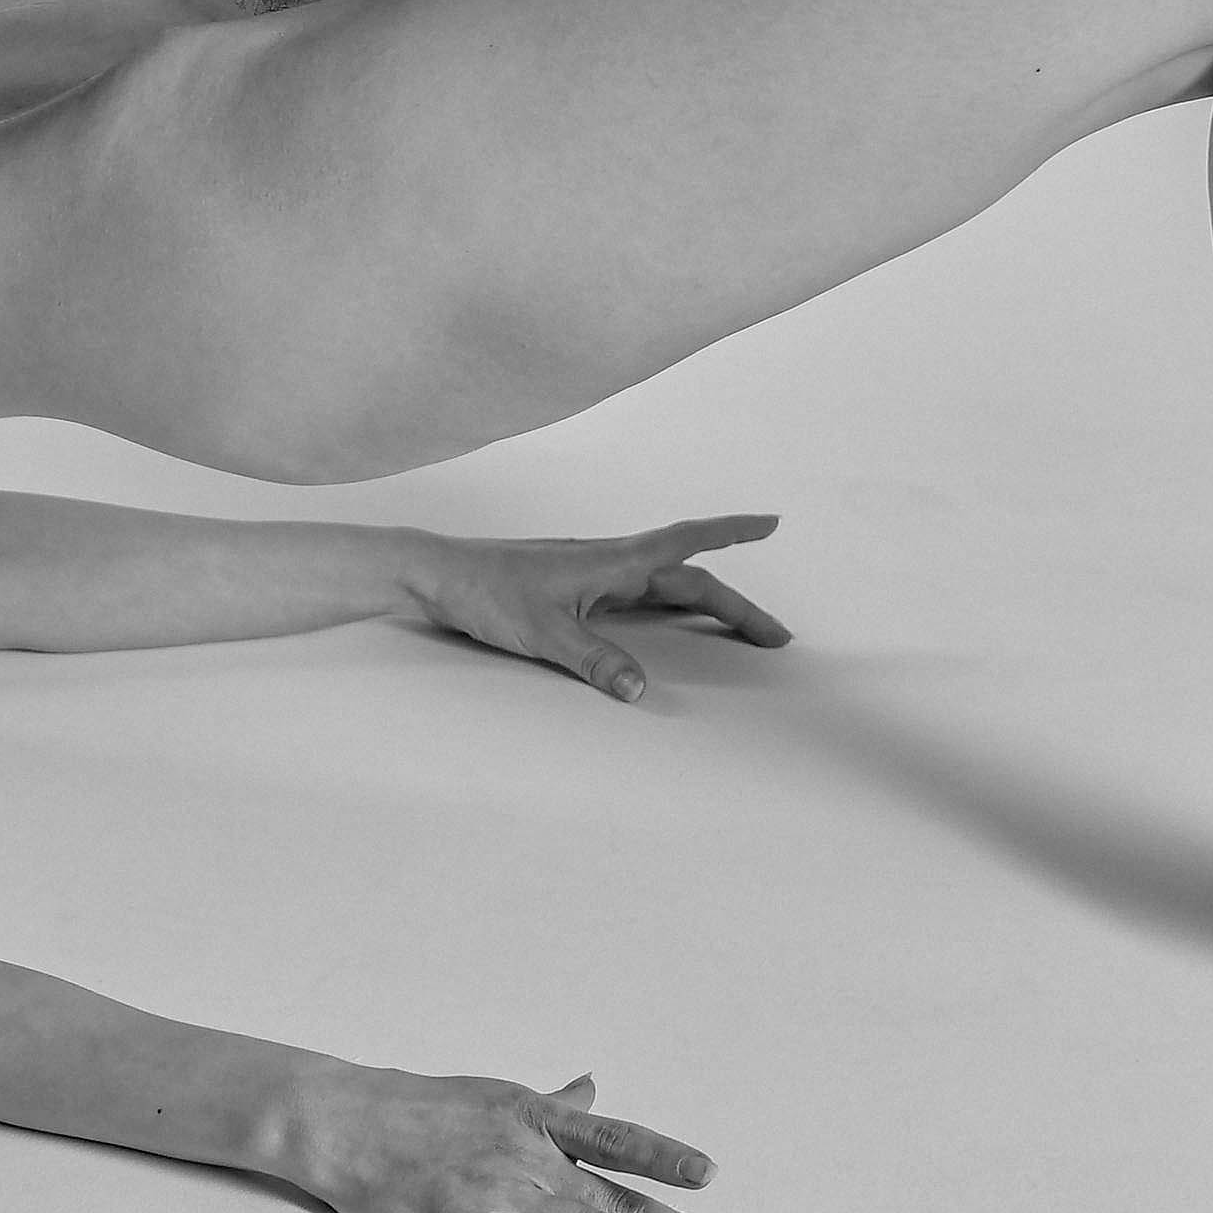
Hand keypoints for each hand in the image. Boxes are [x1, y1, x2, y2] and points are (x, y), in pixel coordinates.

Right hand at [296, 1067, 743, 1212]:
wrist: (342, 1121)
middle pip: (618, 1198)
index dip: (665, 1157)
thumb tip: (590, 1087)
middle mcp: (529, 1153)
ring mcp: (501, 1191)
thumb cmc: (413, 1108)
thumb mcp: (490, 1095)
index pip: (616, 1139)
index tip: (710, 1177)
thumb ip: (549, 1105)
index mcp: (534, 1117)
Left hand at [403, 513, 786, 701]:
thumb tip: (639, 689)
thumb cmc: (484, 591)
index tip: (771, 523)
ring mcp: (591, 577)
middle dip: (735, 605)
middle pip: (687, 580)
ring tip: (741, 631)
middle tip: (776, 636)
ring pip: (664, 589)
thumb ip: (592, 660)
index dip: (730, 534)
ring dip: (705, 606)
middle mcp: (608, 564)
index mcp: (610, 562)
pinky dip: (667, 611)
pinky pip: (636, 600)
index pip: (685, 543)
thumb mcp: (541, 632)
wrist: (435, 574)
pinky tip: (671, 626)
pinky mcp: (573, 592)